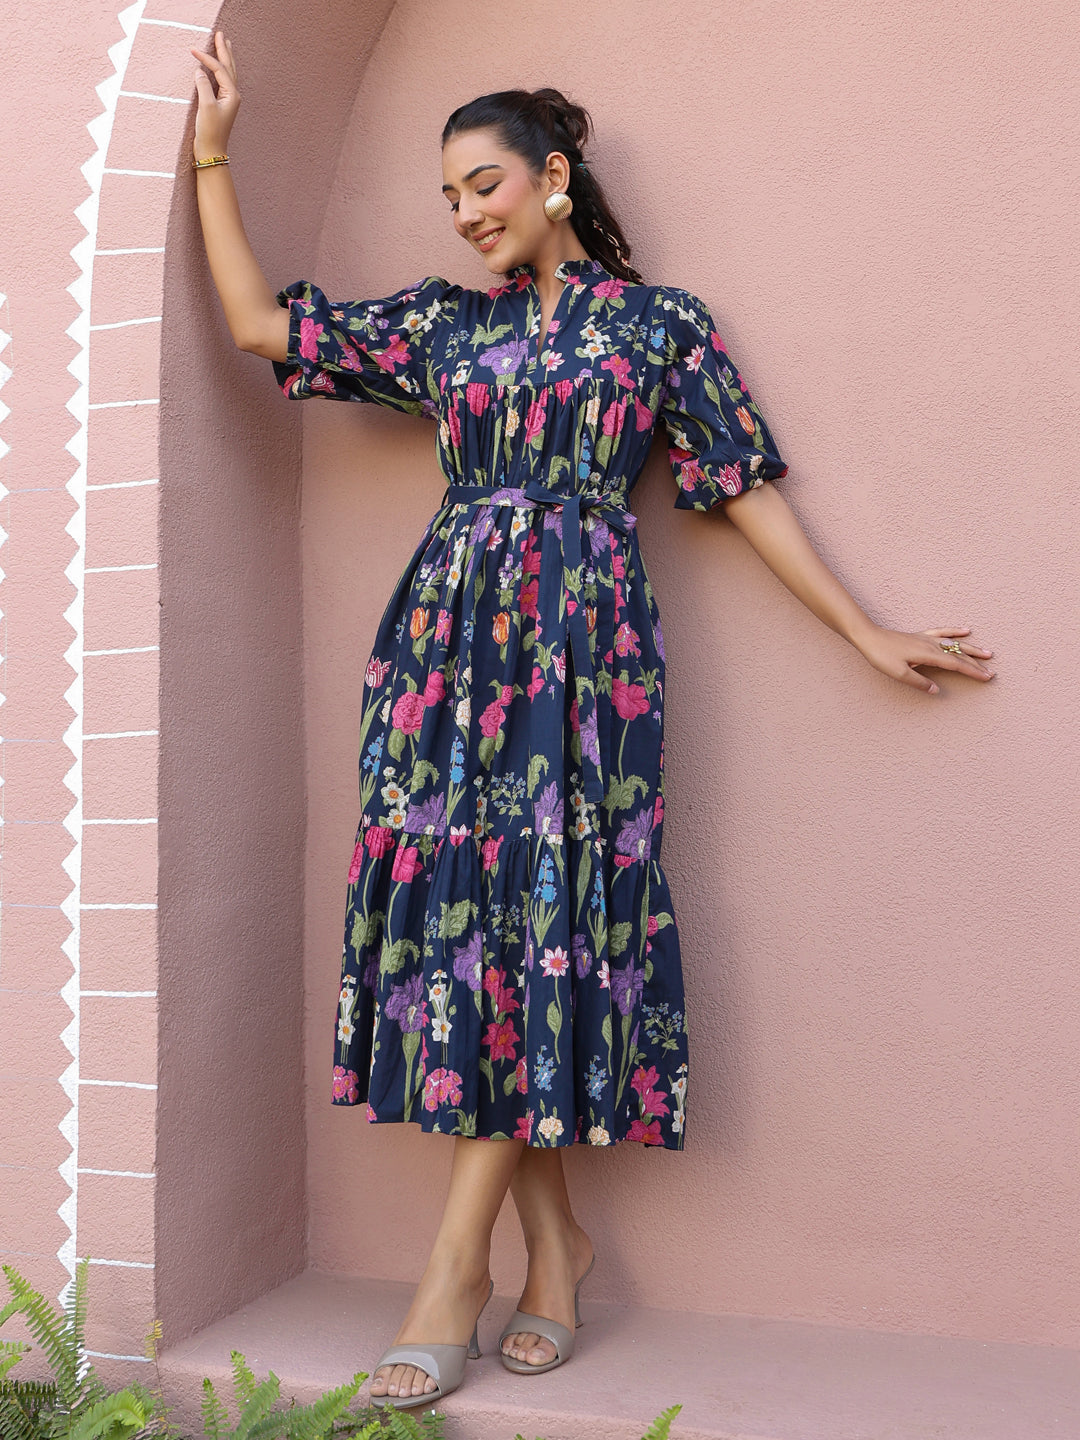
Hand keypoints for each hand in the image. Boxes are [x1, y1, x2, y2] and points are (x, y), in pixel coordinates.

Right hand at [190, 30, 239, 159]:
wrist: (211, 151)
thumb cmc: (210, 131)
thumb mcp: (206, 107)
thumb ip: (203, 86)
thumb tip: (199, 71)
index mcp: (232, 95)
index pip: (219, 69)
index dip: (206, 58)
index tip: (192, 49)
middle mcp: (233, 96)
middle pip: (229, 67)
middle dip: (224, 50)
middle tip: (221, 34)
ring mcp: (228, 100)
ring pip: (228, 73)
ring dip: (226, 58)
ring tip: (225, 44)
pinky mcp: (221, 105)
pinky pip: (222, 81)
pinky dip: (220, 70)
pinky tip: (218, 67)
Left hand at [855, 625, 994, 695]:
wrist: (869, 637)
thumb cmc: (882, 656)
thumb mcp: (899, 674)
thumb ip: (919, 683)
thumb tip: (937, 691)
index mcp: (928, 655)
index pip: (956, 664)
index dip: (973, 671)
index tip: (987, 677)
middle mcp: (931, 645)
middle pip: (959, 655)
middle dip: (976, 664)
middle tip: (992, 672)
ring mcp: (927, 639)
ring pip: (954, 643)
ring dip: (971, 648)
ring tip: (987, 653)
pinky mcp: (920, 636)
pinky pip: (942, 632)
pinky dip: (955, 631)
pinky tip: (965, 630)